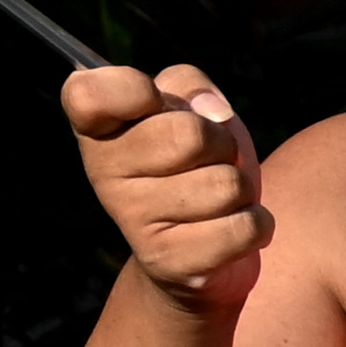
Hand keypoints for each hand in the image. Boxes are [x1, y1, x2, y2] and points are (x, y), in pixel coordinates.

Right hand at [66, 62, 266, 311]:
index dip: (133, 89)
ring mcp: (134, 220)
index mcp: (98, 130)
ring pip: (226, 185)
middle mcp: (103, 174)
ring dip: (241, 189)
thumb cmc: (196, 165)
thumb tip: (211, 112)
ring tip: (218, 199)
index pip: (89, 94)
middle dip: (221, 144)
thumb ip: (188, 84)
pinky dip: (256, 225)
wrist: (204, 251)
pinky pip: (244, 227)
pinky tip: (229, 230)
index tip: (154, 102)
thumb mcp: (189, 109)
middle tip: (210, 160)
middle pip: (189, 135)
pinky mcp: (170, 262)